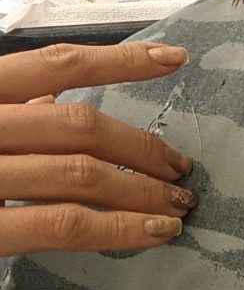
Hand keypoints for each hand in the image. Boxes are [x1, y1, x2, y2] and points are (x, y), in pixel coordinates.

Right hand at [0, 42, 195, 253]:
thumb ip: (9, 106)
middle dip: (141, 147)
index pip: (59, 64)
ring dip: (143, 190)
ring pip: (83, 174)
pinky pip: (65, 224)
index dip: (121, 61)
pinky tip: (155, 231)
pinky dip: (119, 227)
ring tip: (178, 203)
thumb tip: (49, 95)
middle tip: (180, 166)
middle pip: (82, 126)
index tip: (173, 58)